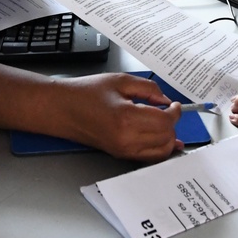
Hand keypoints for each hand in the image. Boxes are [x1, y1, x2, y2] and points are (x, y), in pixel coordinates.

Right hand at [56, 73, 182, 160]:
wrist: (63, 108)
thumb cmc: (85, 93)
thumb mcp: (120, 80)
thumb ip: (148, 88)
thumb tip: (165, 100)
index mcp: (126, 118)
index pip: (164, 121)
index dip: (175, 112)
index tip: (174, 104)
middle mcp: (126, 139)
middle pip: (166, 137)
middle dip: (172, 123)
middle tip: (168, 110)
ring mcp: (123, 150)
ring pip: (161, 151)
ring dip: (168, 137)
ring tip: (166, 123)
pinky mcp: (120, 155)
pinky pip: (149, 157)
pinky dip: (160, 148)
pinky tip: (164, 139)